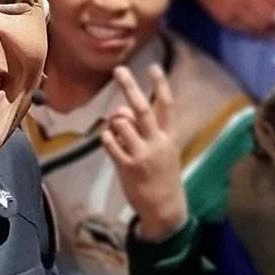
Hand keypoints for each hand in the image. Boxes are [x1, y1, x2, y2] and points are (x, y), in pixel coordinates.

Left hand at [100, 64, 188, 242]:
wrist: (165, 208)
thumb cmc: (162, 176)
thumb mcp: (161, 151)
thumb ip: (143, 130)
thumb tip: (120, 111)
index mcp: (168, 136)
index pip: (166, 105)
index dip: (160, 85)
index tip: (154, 66)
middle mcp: (156, 142)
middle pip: (141, 108)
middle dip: (129, 87)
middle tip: (119, 70)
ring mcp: (142, 154)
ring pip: (122, 123)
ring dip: (114, 120)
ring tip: (115, 127)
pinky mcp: (127, 166)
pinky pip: (110, 142)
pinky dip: (106, 137)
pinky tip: (109, 140)